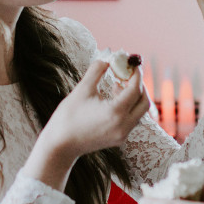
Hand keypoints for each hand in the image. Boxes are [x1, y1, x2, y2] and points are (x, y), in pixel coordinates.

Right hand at [24, 60, 149, 189]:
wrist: (60, 145)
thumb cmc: (68, 117)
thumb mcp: (82, 90)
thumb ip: (97, 70)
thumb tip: (108, 57)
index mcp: (115, 112)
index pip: (135, 89)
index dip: (135, 74)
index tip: (131, 63)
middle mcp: (123, 125)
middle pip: (144, 102)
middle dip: (139, 86)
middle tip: (128, 73)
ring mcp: (122, 134)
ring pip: (139, 112)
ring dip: (134, 97)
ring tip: (117, 84)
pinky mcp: (118, 139)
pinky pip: (132, 120)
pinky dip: (128, 107)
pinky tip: (113, 98)